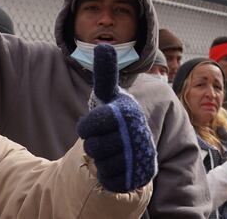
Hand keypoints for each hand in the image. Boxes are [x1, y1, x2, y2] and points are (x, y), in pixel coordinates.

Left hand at [76, 44, 155, 192]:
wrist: (138, 146)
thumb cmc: (116, 117)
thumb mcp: (110, 95)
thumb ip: (105, 73)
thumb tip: (103, 46)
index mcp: (127, 112)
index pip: (96, 121)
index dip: (88, 125)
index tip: (89, 124)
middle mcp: (136, 134)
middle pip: (94, 146)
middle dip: (92, 142)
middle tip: (101, 137)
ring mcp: (139, 156)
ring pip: (101, 163)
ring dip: (100, 158)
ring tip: (110, 150)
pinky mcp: (138, 177)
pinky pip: (109, 180)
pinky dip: (107, 175)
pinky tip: (114, 165)